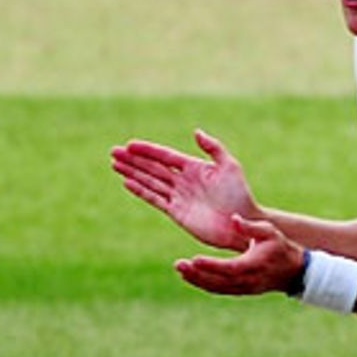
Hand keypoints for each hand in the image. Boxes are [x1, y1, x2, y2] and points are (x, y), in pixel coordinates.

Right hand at [110, 129, 258, 249]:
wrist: (243, 224)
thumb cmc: (241, 195)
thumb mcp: (230, 167)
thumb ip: (214, 148)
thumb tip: (196, 132)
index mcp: (194, 167)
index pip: (165, 156)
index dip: (147, 150)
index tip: (129, 145)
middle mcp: (184, 181)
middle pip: (153, 168)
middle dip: (133, 160)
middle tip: (113, 152)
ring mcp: (179, 197)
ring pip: (151, 182)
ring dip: (133, 173)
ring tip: (114, 164)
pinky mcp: (177, 213)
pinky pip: (155, 199)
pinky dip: (141, 191)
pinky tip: (127, 183)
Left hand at [175, 217, 305, 297]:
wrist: (294, 272)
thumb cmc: (280, 248)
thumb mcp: (270, 232)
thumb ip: (251, 227)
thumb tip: (233, 218)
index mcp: (254, 265)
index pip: (230, 268)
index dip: (212, 265)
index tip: (194, 259)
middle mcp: (248, 280)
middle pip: (219, 281)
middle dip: (197, 274)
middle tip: (179, 265)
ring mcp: (244, 288)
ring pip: (217, 288)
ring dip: (197, 280)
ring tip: (180, 270)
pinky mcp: (241, 291)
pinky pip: (220, 290)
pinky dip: (204, 284)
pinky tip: (190, 276)